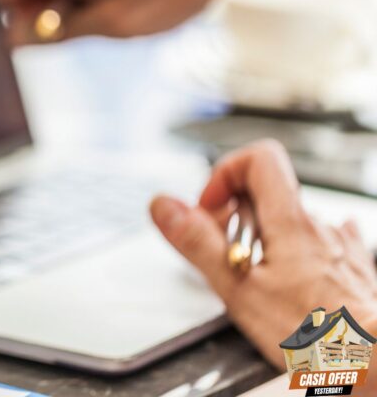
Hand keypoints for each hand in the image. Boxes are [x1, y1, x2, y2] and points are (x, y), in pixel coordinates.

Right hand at [151, 140, 376, 368]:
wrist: (374, 360)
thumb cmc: (315, 334)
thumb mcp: (239, 289)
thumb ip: (199, 244)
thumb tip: (163, 205)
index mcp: (290, 222)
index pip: (258, 159)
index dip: (225, 174)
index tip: (212, 210)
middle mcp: (318, 225)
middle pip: (267, 194)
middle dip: (235, 217)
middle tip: (223, 252)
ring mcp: (339, 246)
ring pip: (289, 223)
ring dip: (262, 240)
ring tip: (254, 278)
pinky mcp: (351, 269)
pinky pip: (321, 243)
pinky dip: (296, 252)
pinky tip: (292, 277)